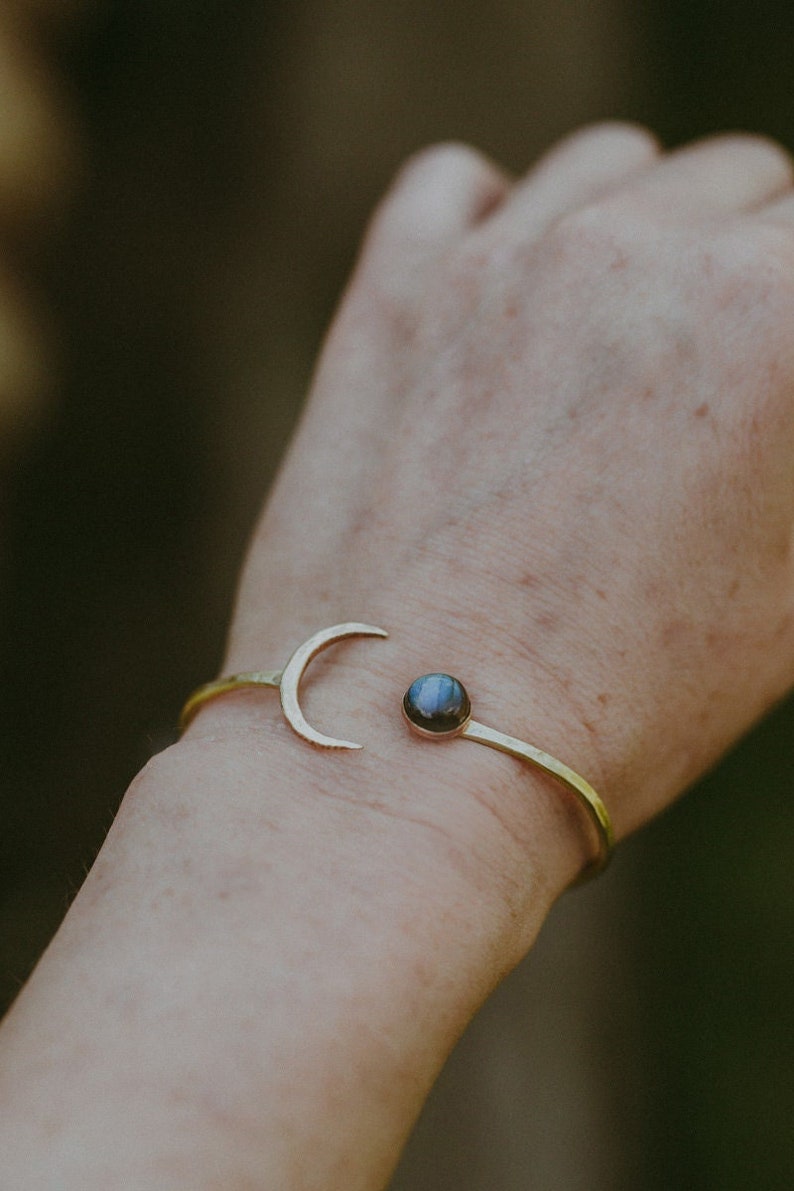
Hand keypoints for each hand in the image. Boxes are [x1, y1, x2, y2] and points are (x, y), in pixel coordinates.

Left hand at [226, 123, 793, 854]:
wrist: (416, 751)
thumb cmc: (624, 701)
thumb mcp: (788, 591)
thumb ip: (793, 456)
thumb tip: (764, 411)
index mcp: (770, 320)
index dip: (792, 324)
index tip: (765, 386)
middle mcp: (640, 252)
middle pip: (741, 188)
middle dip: (747, 268)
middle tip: (717, 376)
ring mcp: (501, 260)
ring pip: (611, 171)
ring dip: (636, 230)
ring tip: (615, 340)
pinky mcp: (392, 295)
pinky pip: (454, 184)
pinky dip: (490, 218)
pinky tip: (499, 295)